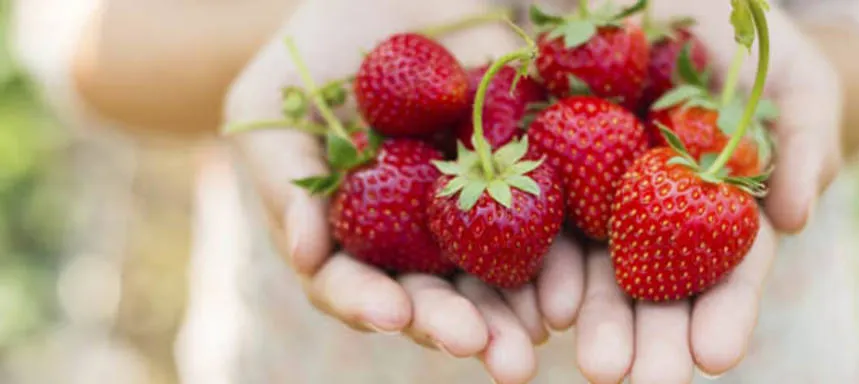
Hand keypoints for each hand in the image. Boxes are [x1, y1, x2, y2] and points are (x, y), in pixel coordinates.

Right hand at [223, 1, 586, 382]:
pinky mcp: (519, 179)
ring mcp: (466, 213)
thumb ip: (280, 181)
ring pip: (489, 278)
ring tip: (538, 335)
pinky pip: (539, 224)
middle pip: (430, 296)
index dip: (368, 303)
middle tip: (492, 356)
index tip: (391, 313)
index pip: (354, 284)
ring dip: (513, 316)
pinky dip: (553, 261)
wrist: (385, 3)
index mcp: (350, 233)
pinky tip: (569, 290)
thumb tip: (307, 253)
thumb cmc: (310, 57)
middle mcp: (409, 237)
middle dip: (457, 327)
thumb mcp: (270, 110)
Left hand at [570, 2, 843, 381]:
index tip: (717, 357)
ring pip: (600, 269)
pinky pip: (547, 218)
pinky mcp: (559, 169)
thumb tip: (797, 218)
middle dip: (654, 340)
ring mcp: (608, 198)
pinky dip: (546, 266)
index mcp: (726, 212)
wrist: (684, 14)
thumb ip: (805, 144)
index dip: (725, 314)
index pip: (731, 273)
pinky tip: (544, 307)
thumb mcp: (798, 86)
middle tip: (644, 382)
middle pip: (660, 289)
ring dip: (599, 322)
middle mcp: (665, 218)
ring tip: (598, 368)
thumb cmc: (759, 53)